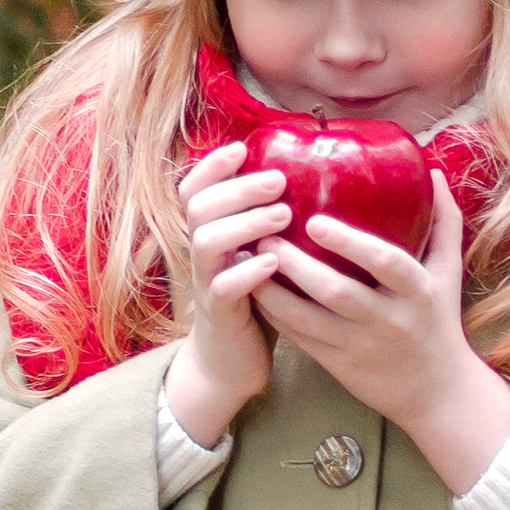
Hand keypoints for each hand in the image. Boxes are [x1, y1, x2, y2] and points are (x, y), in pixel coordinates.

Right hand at [165, 139, 290, 447]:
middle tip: (279, 180)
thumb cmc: (255, 300)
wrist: (229, 362)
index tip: (242, 148)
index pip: (195, 189)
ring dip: (244, 223)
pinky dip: (248, 273)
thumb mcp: (258, 253)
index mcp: (210, 233)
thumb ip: (270, 221)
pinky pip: (225, 288)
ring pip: (207, 243)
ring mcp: (207, 283)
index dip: (212, 165)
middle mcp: (202, 254)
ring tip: (283, 215)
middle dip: (238, 188)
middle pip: (199, 208)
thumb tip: (314, 179)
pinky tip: (274, 263)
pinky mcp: (220, 314)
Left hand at [257, 174, 509, 496]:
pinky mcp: (337, 365)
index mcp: (418, 292)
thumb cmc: (439, 321)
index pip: (386, 263)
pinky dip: (273, 312)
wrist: (436, 393)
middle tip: (265, 234)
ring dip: (272, 289)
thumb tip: (432, 171)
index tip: (315, 221)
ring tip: (247, 257)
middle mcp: (388, 321)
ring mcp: (359, 346)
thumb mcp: (449, 273)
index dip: (351, 243)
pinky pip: (298, 337)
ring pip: (307, 319)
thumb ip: (444, 221)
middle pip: (337, 292)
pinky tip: (252, 287)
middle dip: (296, 265)